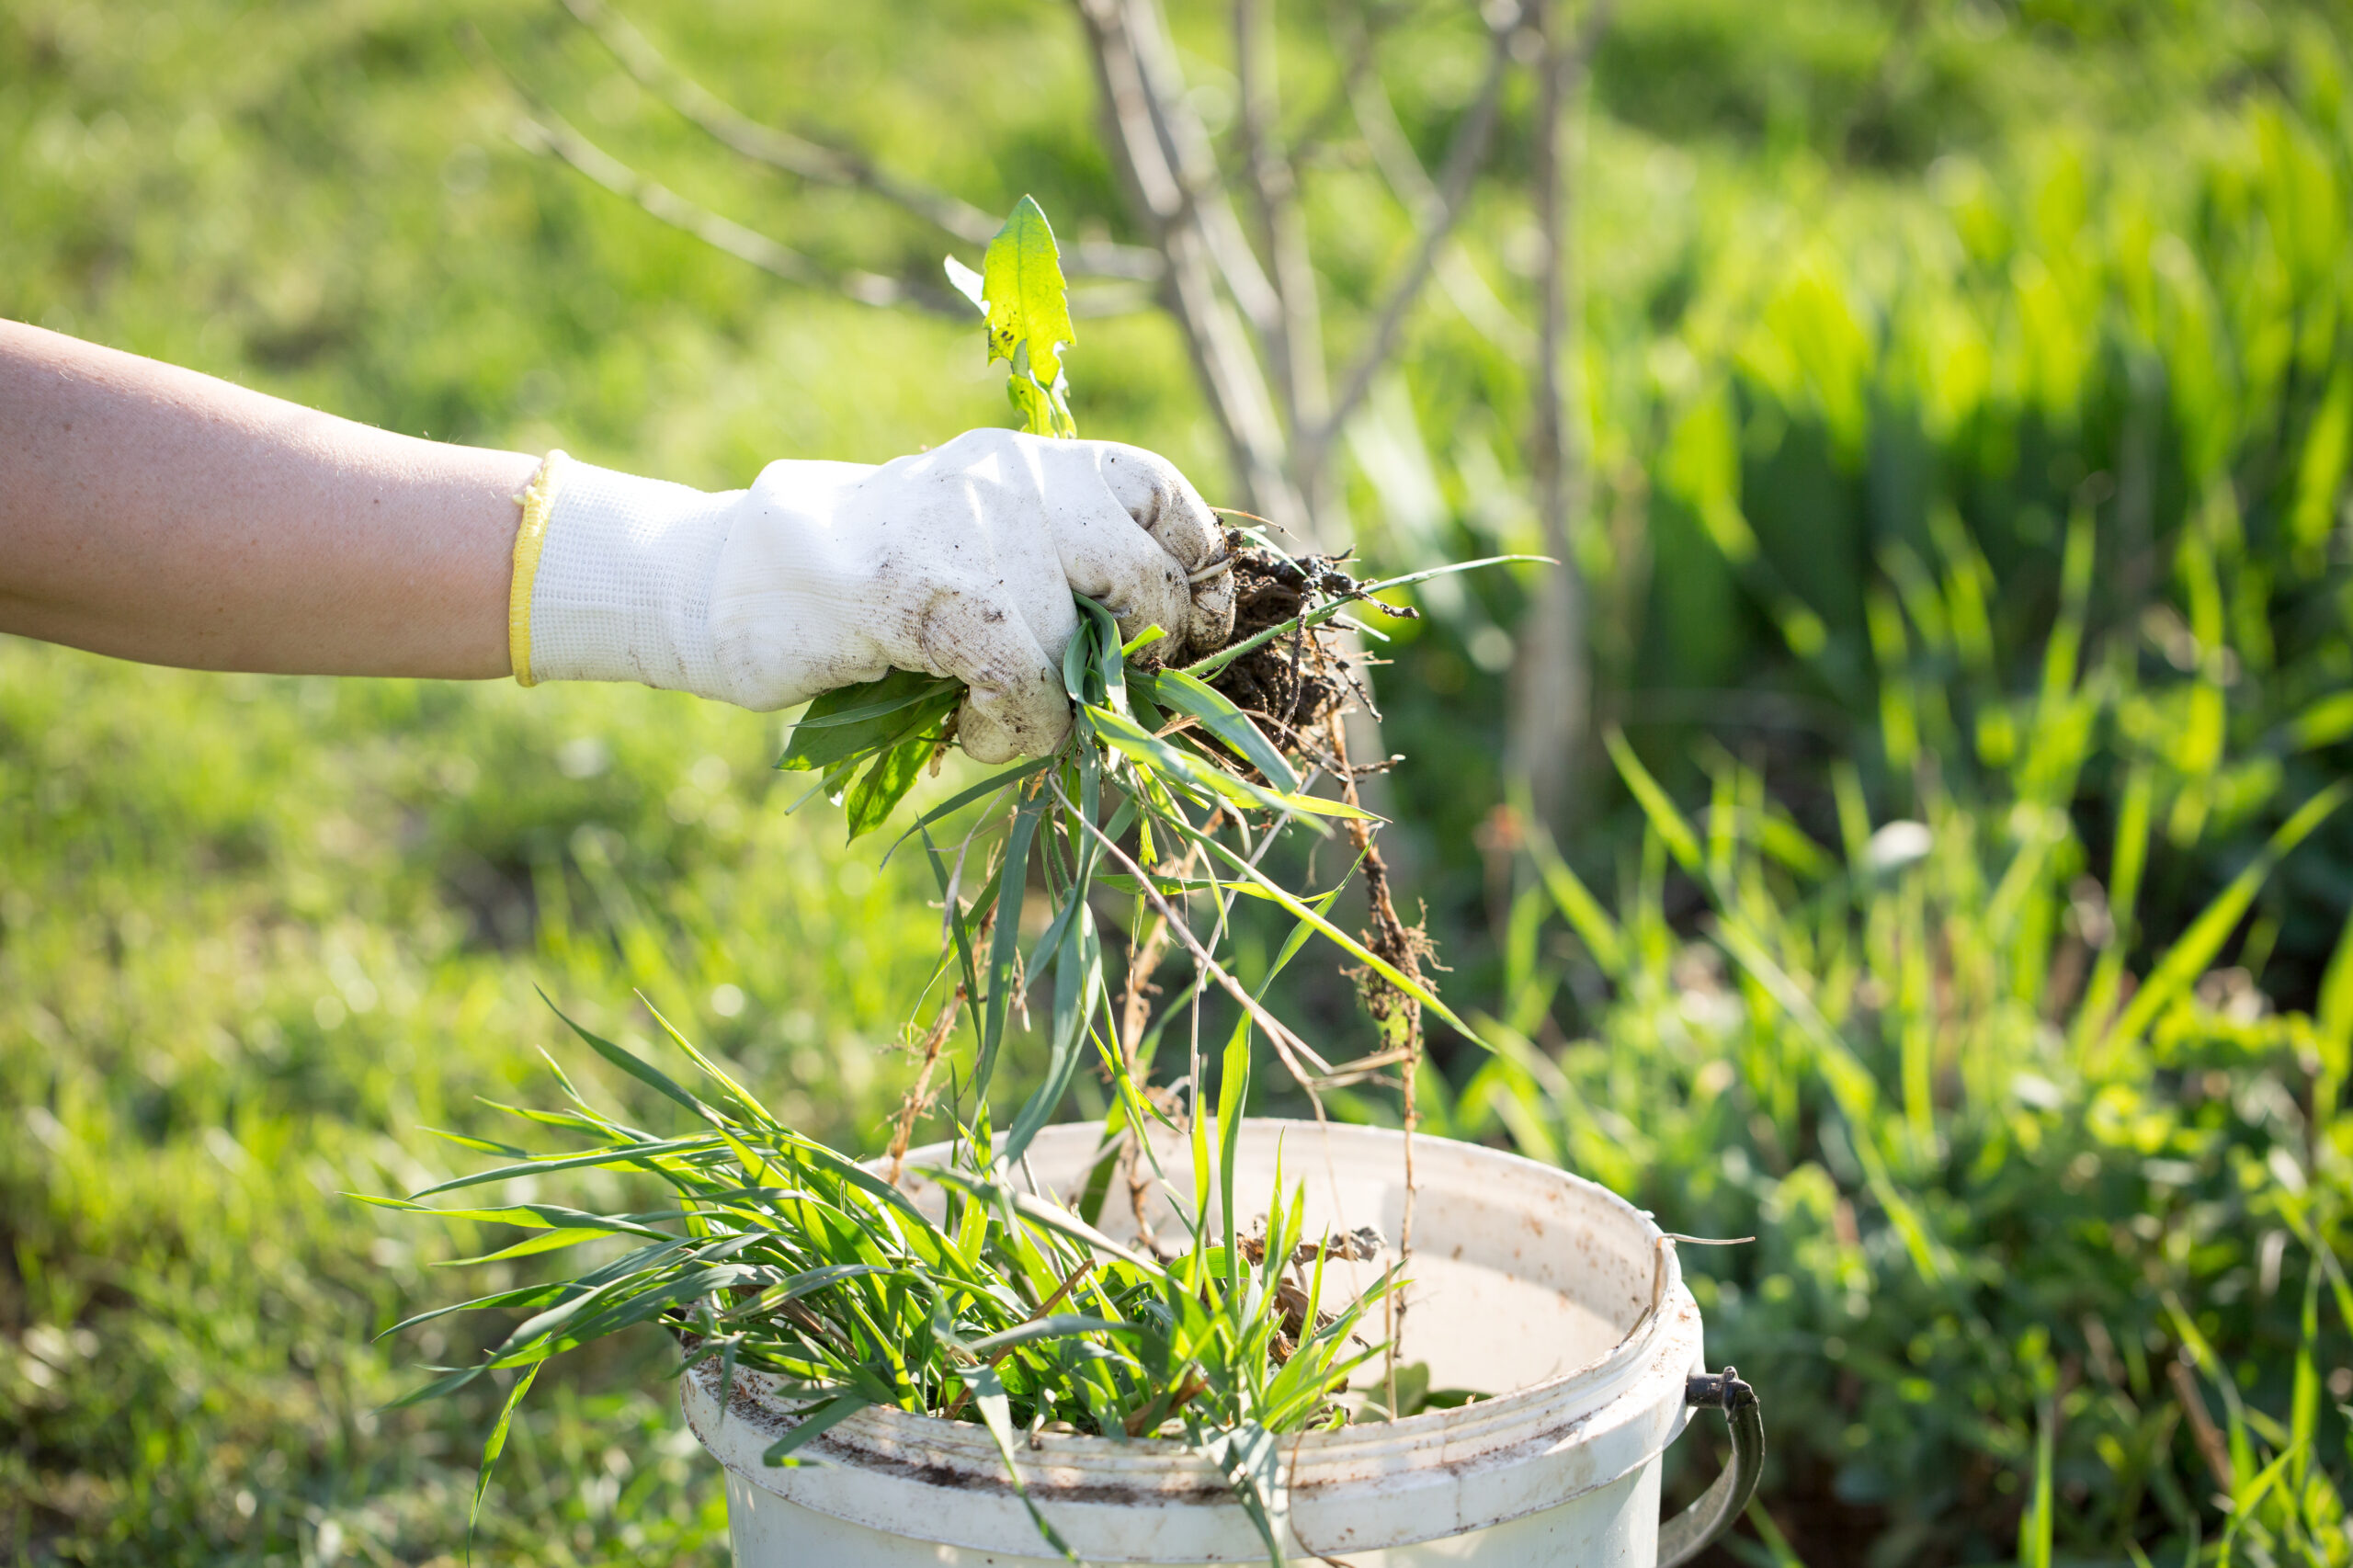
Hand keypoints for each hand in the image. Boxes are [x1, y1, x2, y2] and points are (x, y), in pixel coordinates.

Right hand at [519, 429, 1235, 760]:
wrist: (726, 580)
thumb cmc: (857, 583)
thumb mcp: (971, 544)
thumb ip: (1052, 563)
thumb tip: (1164, 634)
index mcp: (1027, 460)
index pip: (1159, 487)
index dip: (1198, 562)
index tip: (1199, 624)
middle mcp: (1012, 479)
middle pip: (1147, 573)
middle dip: (1148, 653)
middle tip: (1107, 695)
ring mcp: (972, 534)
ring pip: (1089, 643)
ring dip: (1063, 709)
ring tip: (1002, 720)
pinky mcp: (931, 599)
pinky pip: (1027, 685)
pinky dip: (1015, 730)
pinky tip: (971, 732)